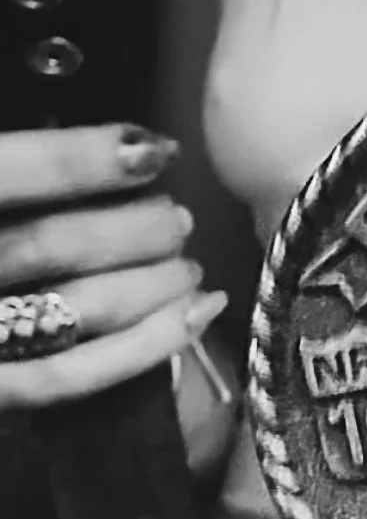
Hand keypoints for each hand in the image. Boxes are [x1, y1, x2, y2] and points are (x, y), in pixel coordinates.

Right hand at [0, 123, 224, 410]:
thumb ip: (4, 168)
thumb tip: (85, 141)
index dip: (74, 160)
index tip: (147, 148)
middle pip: (46, 246)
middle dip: (130, 227)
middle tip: (175, 216)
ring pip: (74, 311)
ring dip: (152, 283)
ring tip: (186, 264)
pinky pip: (68, 376)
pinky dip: (145, 346)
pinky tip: (196, 315)